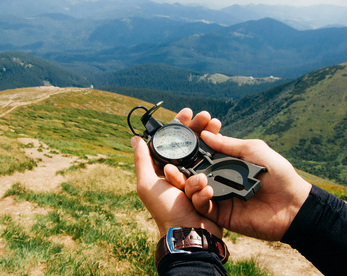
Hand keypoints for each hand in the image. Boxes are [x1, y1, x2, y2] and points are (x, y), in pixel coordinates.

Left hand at [132, 108, 222, 236]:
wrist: (188, 235)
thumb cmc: (165, 210)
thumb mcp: (148, 184)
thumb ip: (142, 161)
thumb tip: (134, 138)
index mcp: (163, 168)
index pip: (172, 140)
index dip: (180, 125)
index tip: (189, 112)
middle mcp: (179, 171)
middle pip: (192, 145)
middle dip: (201, 133)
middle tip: (210, 119)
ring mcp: (195, 180)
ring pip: (204, 162)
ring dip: (203, 171)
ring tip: (198, 186)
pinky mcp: (208, 190)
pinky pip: (211, 180)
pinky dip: (204, 189)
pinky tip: (203, 196)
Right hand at [168, 131, 311, 240]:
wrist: (293, 204)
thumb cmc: (277, 174)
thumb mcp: (253, 150)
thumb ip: (228, 144)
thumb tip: (204, 134)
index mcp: (226, 164)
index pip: (201, 156)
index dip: (189, 150)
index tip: (177, 143)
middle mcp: (219, 180)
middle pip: (192, 175)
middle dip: (179, 170)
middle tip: (169, 165)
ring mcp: (219, 198)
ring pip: (193, 191)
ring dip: (187, 184)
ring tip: (188, 177)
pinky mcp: (221, 215)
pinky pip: (203, 207)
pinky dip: (199, 198)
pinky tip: (204, 190)